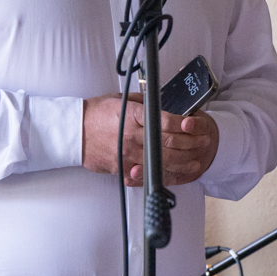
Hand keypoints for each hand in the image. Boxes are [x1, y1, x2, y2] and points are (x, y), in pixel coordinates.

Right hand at [82, 93, 218, 186]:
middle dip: (190, 143)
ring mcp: (128, 154)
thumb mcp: (120, 100)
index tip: (194, 124)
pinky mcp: (122, 167)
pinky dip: (162, 175)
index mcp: (133, 116)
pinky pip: (146, 174)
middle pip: (168, 143)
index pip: (165, 121)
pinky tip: (174, 175)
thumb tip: (160, 106)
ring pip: (162, 162)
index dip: (184, 124)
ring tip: (195, 161)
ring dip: (182, 162)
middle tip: (202, 142)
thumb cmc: (95, 114)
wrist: (73, 130)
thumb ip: (142, 104)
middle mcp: (132, 136)